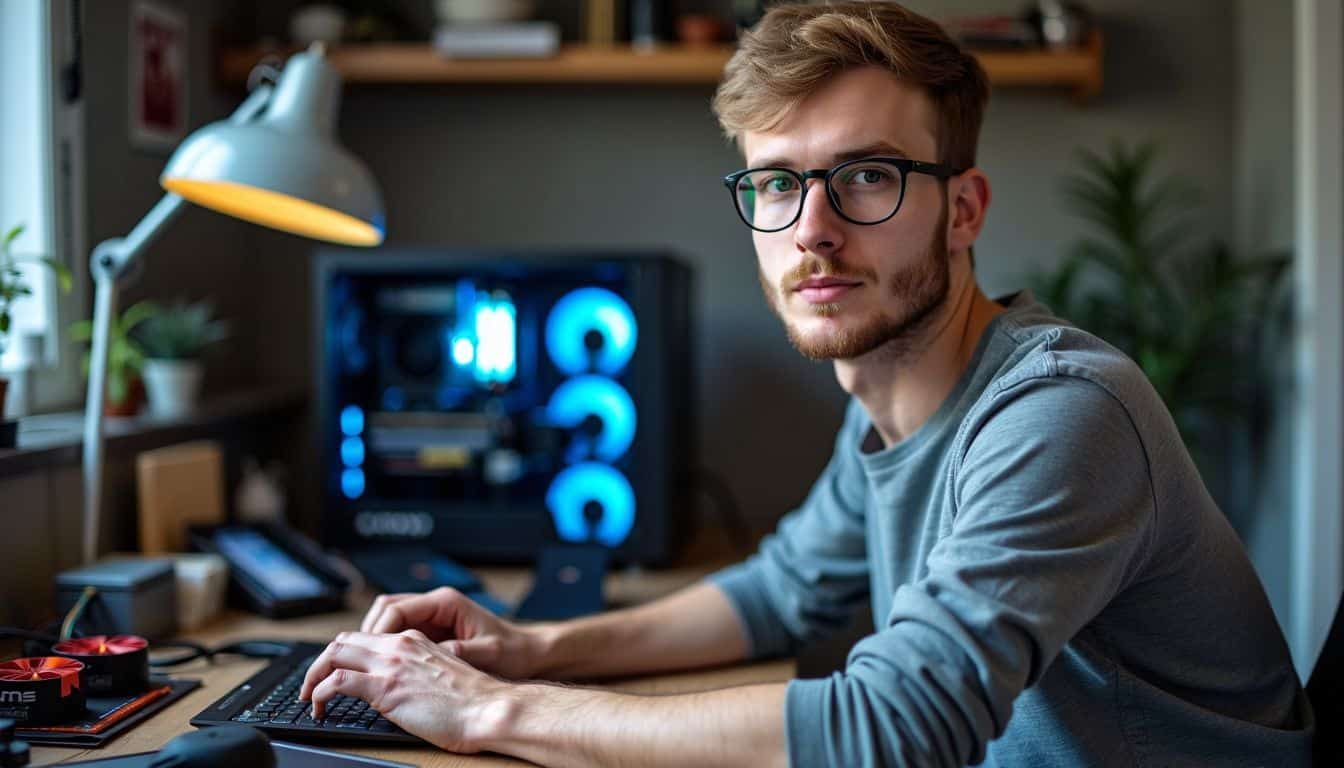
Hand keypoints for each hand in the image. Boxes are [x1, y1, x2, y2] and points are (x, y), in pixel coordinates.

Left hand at [298, 630, 512, 752]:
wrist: (488, 708)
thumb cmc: (475, 700)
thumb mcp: (443, 673)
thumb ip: (419, 671)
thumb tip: (402, 687)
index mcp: (415, 641)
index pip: (366, 637)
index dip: (344, 654)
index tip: (335, 672)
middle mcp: (400, 645)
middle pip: (343, 640)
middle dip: (320, 662)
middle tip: (312, 684)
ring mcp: (391, 664)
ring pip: (334, 654)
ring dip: (313, 675)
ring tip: (309, 696)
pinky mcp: (385, 687)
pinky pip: (337, 681)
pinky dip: (320, 692)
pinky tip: (320, 706)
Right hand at [360, 587, 542, 678]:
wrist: (528, 653)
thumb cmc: (512, 651)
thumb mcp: (489, 653)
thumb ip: (461, 651)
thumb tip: (432, 655)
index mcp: (446, 603)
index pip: (396, 609)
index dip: (379, 632)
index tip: (370, 654)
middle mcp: (436, 605)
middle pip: (387, 609)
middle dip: (370, 633)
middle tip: (360, 661)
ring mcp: (432, 618)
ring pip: (390, 620)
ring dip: (377, 641)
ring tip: (369, 666)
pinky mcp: (432, 633)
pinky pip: (400, 634)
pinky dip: (389, 648)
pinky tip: (386, 670)